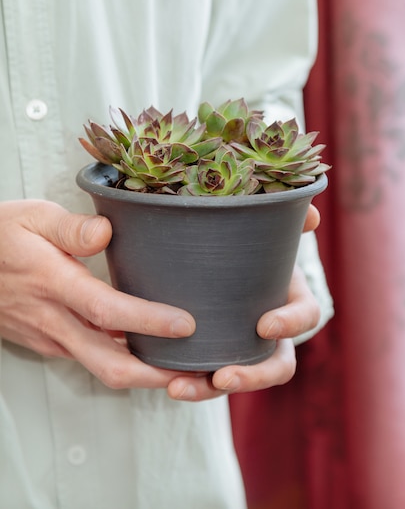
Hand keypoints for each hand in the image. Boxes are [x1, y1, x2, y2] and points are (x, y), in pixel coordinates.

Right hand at [0, 200, 196, 388]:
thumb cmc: (1, 236)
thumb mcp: (32, 216)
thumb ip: (69, 227)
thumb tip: (106, 231)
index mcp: (52, 282)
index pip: (106, 309)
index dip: (148, 321)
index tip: (186, 325)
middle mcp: (53, 319)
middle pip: (108, 363)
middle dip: (156, 374)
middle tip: (198, 371)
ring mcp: (50, 336)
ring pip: (101, 367)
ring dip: (143, 373)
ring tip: (183, 365)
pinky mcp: (49, 342)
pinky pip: (90, 358)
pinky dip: (122, 361)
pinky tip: (146, 349)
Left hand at [166, 204, 320, 400]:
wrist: (217, 254)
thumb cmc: (248, 242)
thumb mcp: (264, 230)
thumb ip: (286, 219)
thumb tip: (312, 215)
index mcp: (291, 299)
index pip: (306, 317)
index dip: (291, 324)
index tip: (263, 325)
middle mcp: (273, 332)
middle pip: (276, 366)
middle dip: (252, 376)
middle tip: (222, 377)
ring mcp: (245, 348)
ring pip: (237, 378)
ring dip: (209, 389)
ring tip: (178, 389)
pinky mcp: (216, 354)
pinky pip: (208, 377)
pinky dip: (191, 383)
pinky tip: (168, 383)